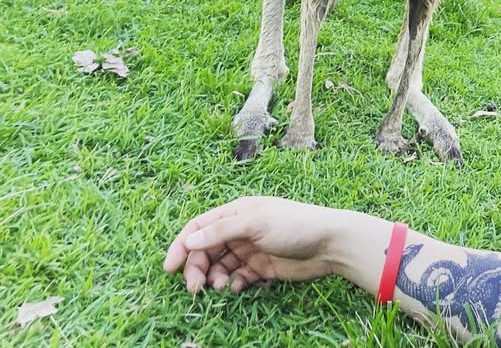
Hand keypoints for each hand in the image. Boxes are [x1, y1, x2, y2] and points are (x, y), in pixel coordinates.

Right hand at [164, 196, 339, 292]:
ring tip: (219, 288)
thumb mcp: (256, 222)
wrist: (330, 244)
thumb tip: (189, 240)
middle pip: (206, 250)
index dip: (182, 245)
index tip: (170, 268)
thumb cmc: (295, 224)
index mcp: (237, 212)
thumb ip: (222, 231)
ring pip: (220, 266)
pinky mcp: (261, 268)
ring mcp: (250, 249)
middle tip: (195, 288)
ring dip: (213, 278)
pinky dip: (232, 284)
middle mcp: (241, 230)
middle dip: (197, 268)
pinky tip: (237, 287)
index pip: (200, 227)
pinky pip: (237, 278)